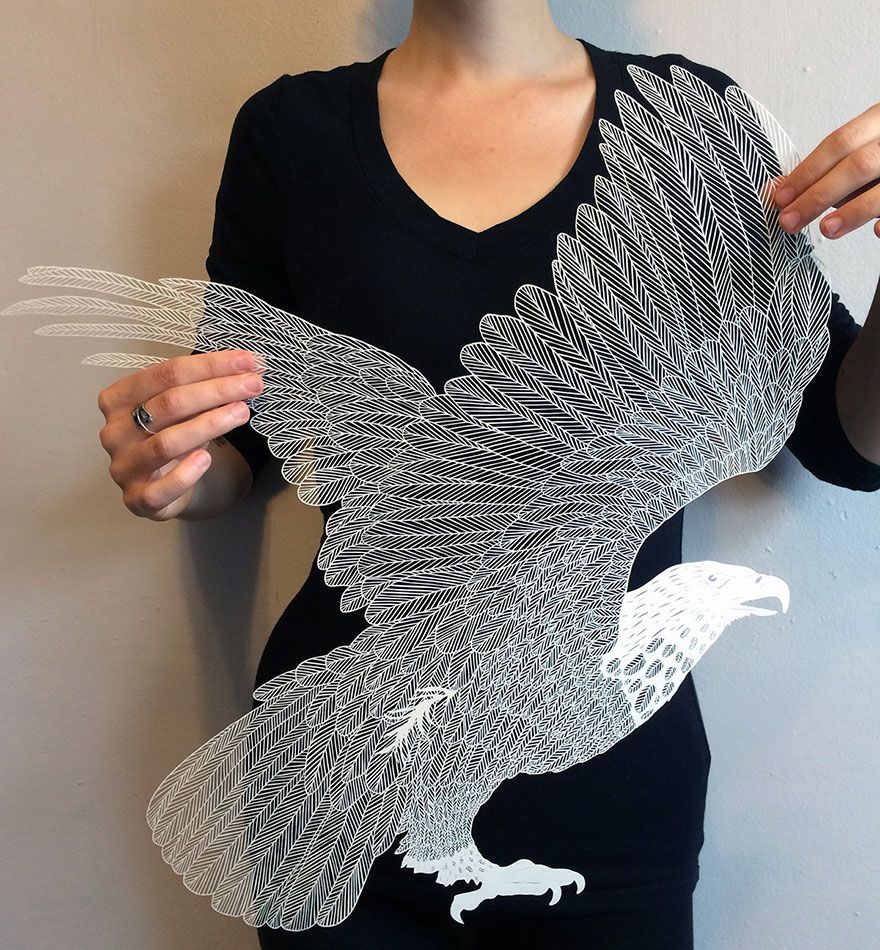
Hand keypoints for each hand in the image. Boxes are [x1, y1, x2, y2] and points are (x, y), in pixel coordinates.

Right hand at [97, 349, 264, 520]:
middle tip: (253, 384)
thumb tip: (248, 368)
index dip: (210, 365)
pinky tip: (207, 459)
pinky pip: (161, 488)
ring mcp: (123, 466)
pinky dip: (186, 473)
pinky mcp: (137, 498)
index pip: (167, 373)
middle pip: (169, 403)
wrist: (162, 486)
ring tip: (242, 412)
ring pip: (167, 442)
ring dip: (209, 424)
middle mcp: (115, 431)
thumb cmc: (171, 437)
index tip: (247, 361)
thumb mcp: (182, 409)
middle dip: (217, 390)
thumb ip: (205, 388)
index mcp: (120, 398)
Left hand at [770, 102, 879, 239]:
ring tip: (827, 229)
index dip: (807, 172)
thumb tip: (778, 189)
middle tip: (790, 221)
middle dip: (819, 195)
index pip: (839, 143)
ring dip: (853, 210)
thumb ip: (824, 171)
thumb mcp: (858, 152)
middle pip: (857, 165)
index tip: (781, 198)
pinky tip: (878, 230)